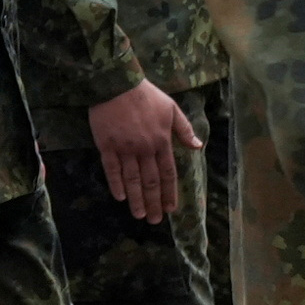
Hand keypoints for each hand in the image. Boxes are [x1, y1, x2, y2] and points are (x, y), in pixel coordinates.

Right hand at [87, 79, 199, 224]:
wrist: (117, 83)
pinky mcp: (107, 146)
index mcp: (161, 141)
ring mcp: (125, 149)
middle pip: (150, 181)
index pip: (168, 173)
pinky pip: (112, 169)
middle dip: (154, 202)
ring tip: (139, 215)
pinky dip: (116, 184)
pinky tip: (120, 197)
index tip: (171, 208)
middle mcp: (145, 149)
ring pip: (132, 180)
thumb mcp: (171, 108)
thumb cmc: (145, 95)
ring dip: (136, 199)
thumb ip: (184, 130)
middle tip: (155, 220)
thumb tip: (198, 147)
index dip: (169, 192)